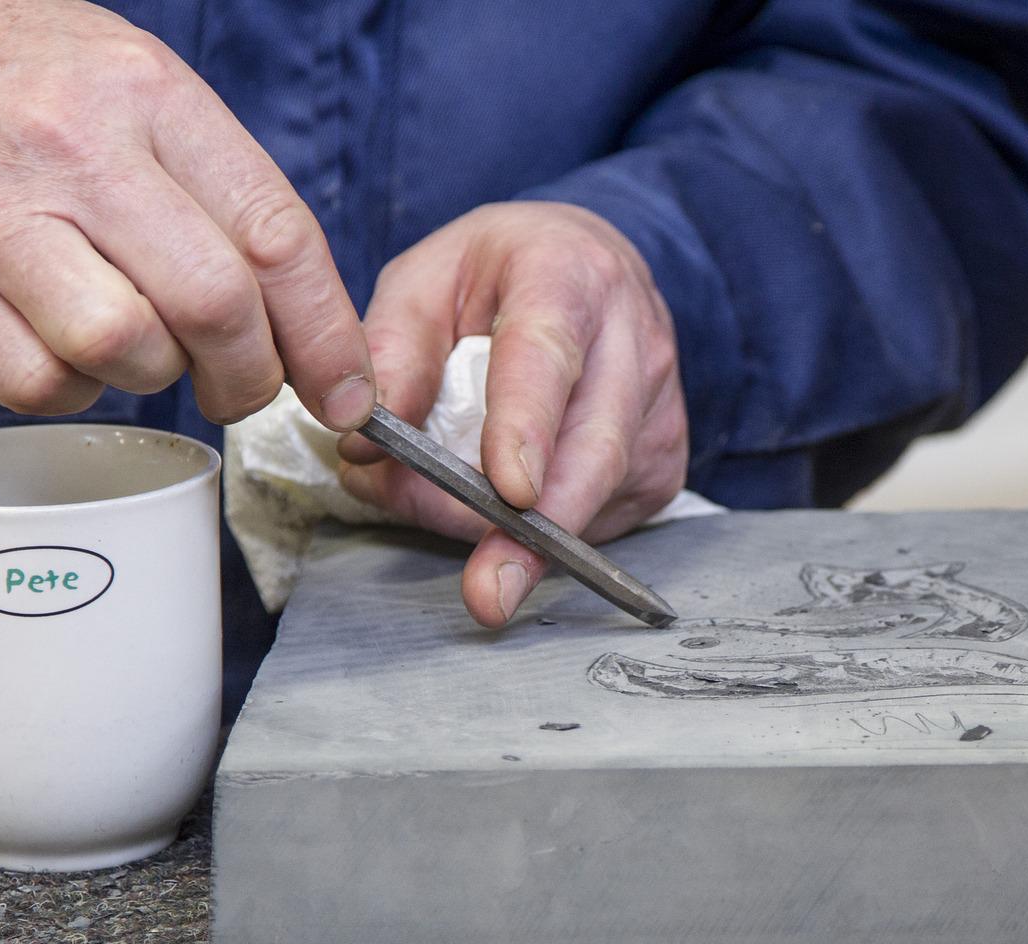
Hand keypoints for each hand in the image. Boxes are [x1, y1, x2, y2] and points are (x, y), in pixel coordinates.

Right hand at [0, 0, 372, 427]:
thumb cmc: (13, 79)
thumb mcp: (131, 87)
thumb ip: (220, 188)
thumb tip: (308, 317)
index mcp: (150, 99)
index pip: (277, 237)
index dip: (327, 336)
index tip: (346, 392)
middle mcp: (79, 154)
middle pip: (215, 306)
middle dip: (251, 375)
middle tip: (242, 386)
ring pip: (126, 348)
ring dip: (154, 377)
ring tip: (139, 347)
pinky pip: (37, 383)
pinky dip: (70, 390)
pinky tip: (62, 351)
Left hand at [337, 202, 687, 626]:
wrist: (588, 267)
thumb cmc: (499, 275)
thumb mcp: (425, 281)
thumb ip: (391, 353)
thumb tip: (365, 445)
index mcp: (567, 277)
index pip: (548, 359)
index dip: (529, 429)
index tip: (511, 493)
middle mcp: (633, 344)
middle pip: (593, 452)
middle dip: (538, 531)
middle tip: (487, 592)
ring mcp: (658, 409)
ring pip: (595, 497)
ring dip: (515, 533)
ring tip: (440, 511)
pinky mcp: (662, 462)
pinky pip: (601, 518)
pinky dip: (542, 531)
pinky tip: (501, 507)